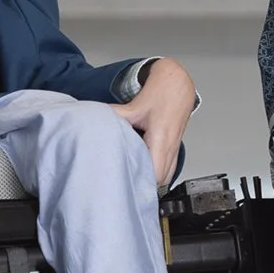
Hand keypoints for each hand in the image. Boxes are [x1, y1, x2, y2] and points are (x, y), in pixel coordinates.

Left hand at [111, 57, 196, 189]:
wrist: (177, 87)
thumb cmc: (161, 95)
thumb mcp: (136, 105)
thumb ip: (116, 114)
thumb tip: (97, 119)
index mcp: (161, 139)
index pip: (155, 172)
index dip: (142, 182)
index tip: (126, 183)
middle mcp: (170, 147)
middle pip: (160, 180)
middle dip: (143, 185)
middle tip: (124, 185)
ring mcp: (174, 150)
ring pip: (165, 178)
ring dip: (151, 181)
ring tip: (132, 181)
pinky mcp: (174, 150)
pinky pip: (167, 171)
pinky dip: (156, 174)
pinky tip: (142, 171)